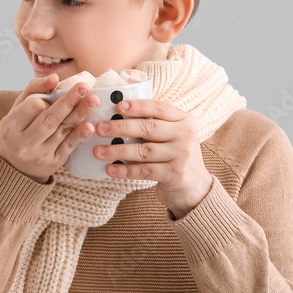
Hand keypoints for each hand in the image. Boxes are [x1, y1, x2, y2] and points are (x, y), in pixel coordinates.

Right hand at [0, 75, 99, 182]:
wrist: (15, 165)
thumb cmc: (17, 130)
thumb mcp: (17, 108)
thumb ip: (34, 89)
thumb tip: (54, 78)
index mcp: (10, 126)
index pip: (31, 107)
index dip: (43, 100)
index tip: (47, 98)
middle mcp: (23, 143)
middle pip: (49, 119)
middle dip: (68, 102)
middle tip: (84, 87)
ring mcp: (39, 155)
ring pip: (62, 130)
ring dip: (79, 114)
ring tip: (93, 100)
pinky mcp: (54, 162)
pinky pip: (69, 146)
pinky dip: (80, 134)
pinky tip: (90, 125)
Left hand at [92, 99, 213, 218]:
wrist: (194, 186)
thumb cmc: (174, 155)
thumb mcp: (171, 135)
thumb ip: (152, 125)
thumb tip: (115, 117)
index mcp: (184, 120)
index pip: (160, 108)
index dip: (138, 106)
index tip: (118, 106)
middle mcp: (185, 136)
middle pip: (148, 128)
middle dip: (120, 127)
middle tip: (100, 128)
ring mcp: (181, 156)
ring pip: (143, 150)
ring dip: (117, 150)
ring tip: (98, 151)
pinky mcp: (175, 175)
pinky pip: (144, 171)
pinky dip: (124, 170)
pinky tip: (110, 169)